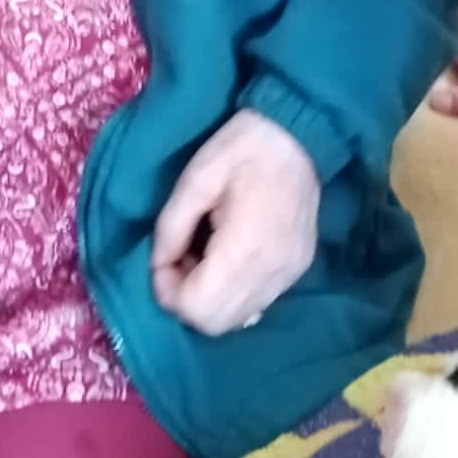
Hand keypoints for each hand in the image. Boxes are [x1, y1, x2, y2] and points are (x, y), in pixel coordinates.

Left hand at [151, 108, 320, 334]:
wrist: (298, 133)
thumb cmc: (243, 148)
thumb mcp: (195, 178)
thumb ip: (171, 227)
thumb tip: (159, 264)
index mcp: (244, 249)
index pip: (197, 308)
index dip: (168, 292)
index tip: (163, 258)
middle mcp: (271, 274)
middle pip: (216, 324)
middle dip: (185, 300)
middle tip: (179, 258)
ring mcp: (289, 276)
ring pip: (238, 320)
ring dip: (209, 299)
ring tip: (202, 256)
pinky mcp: (298, 270)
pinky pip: (258, 303)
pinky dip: (233, 295)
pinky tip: (228, 259)